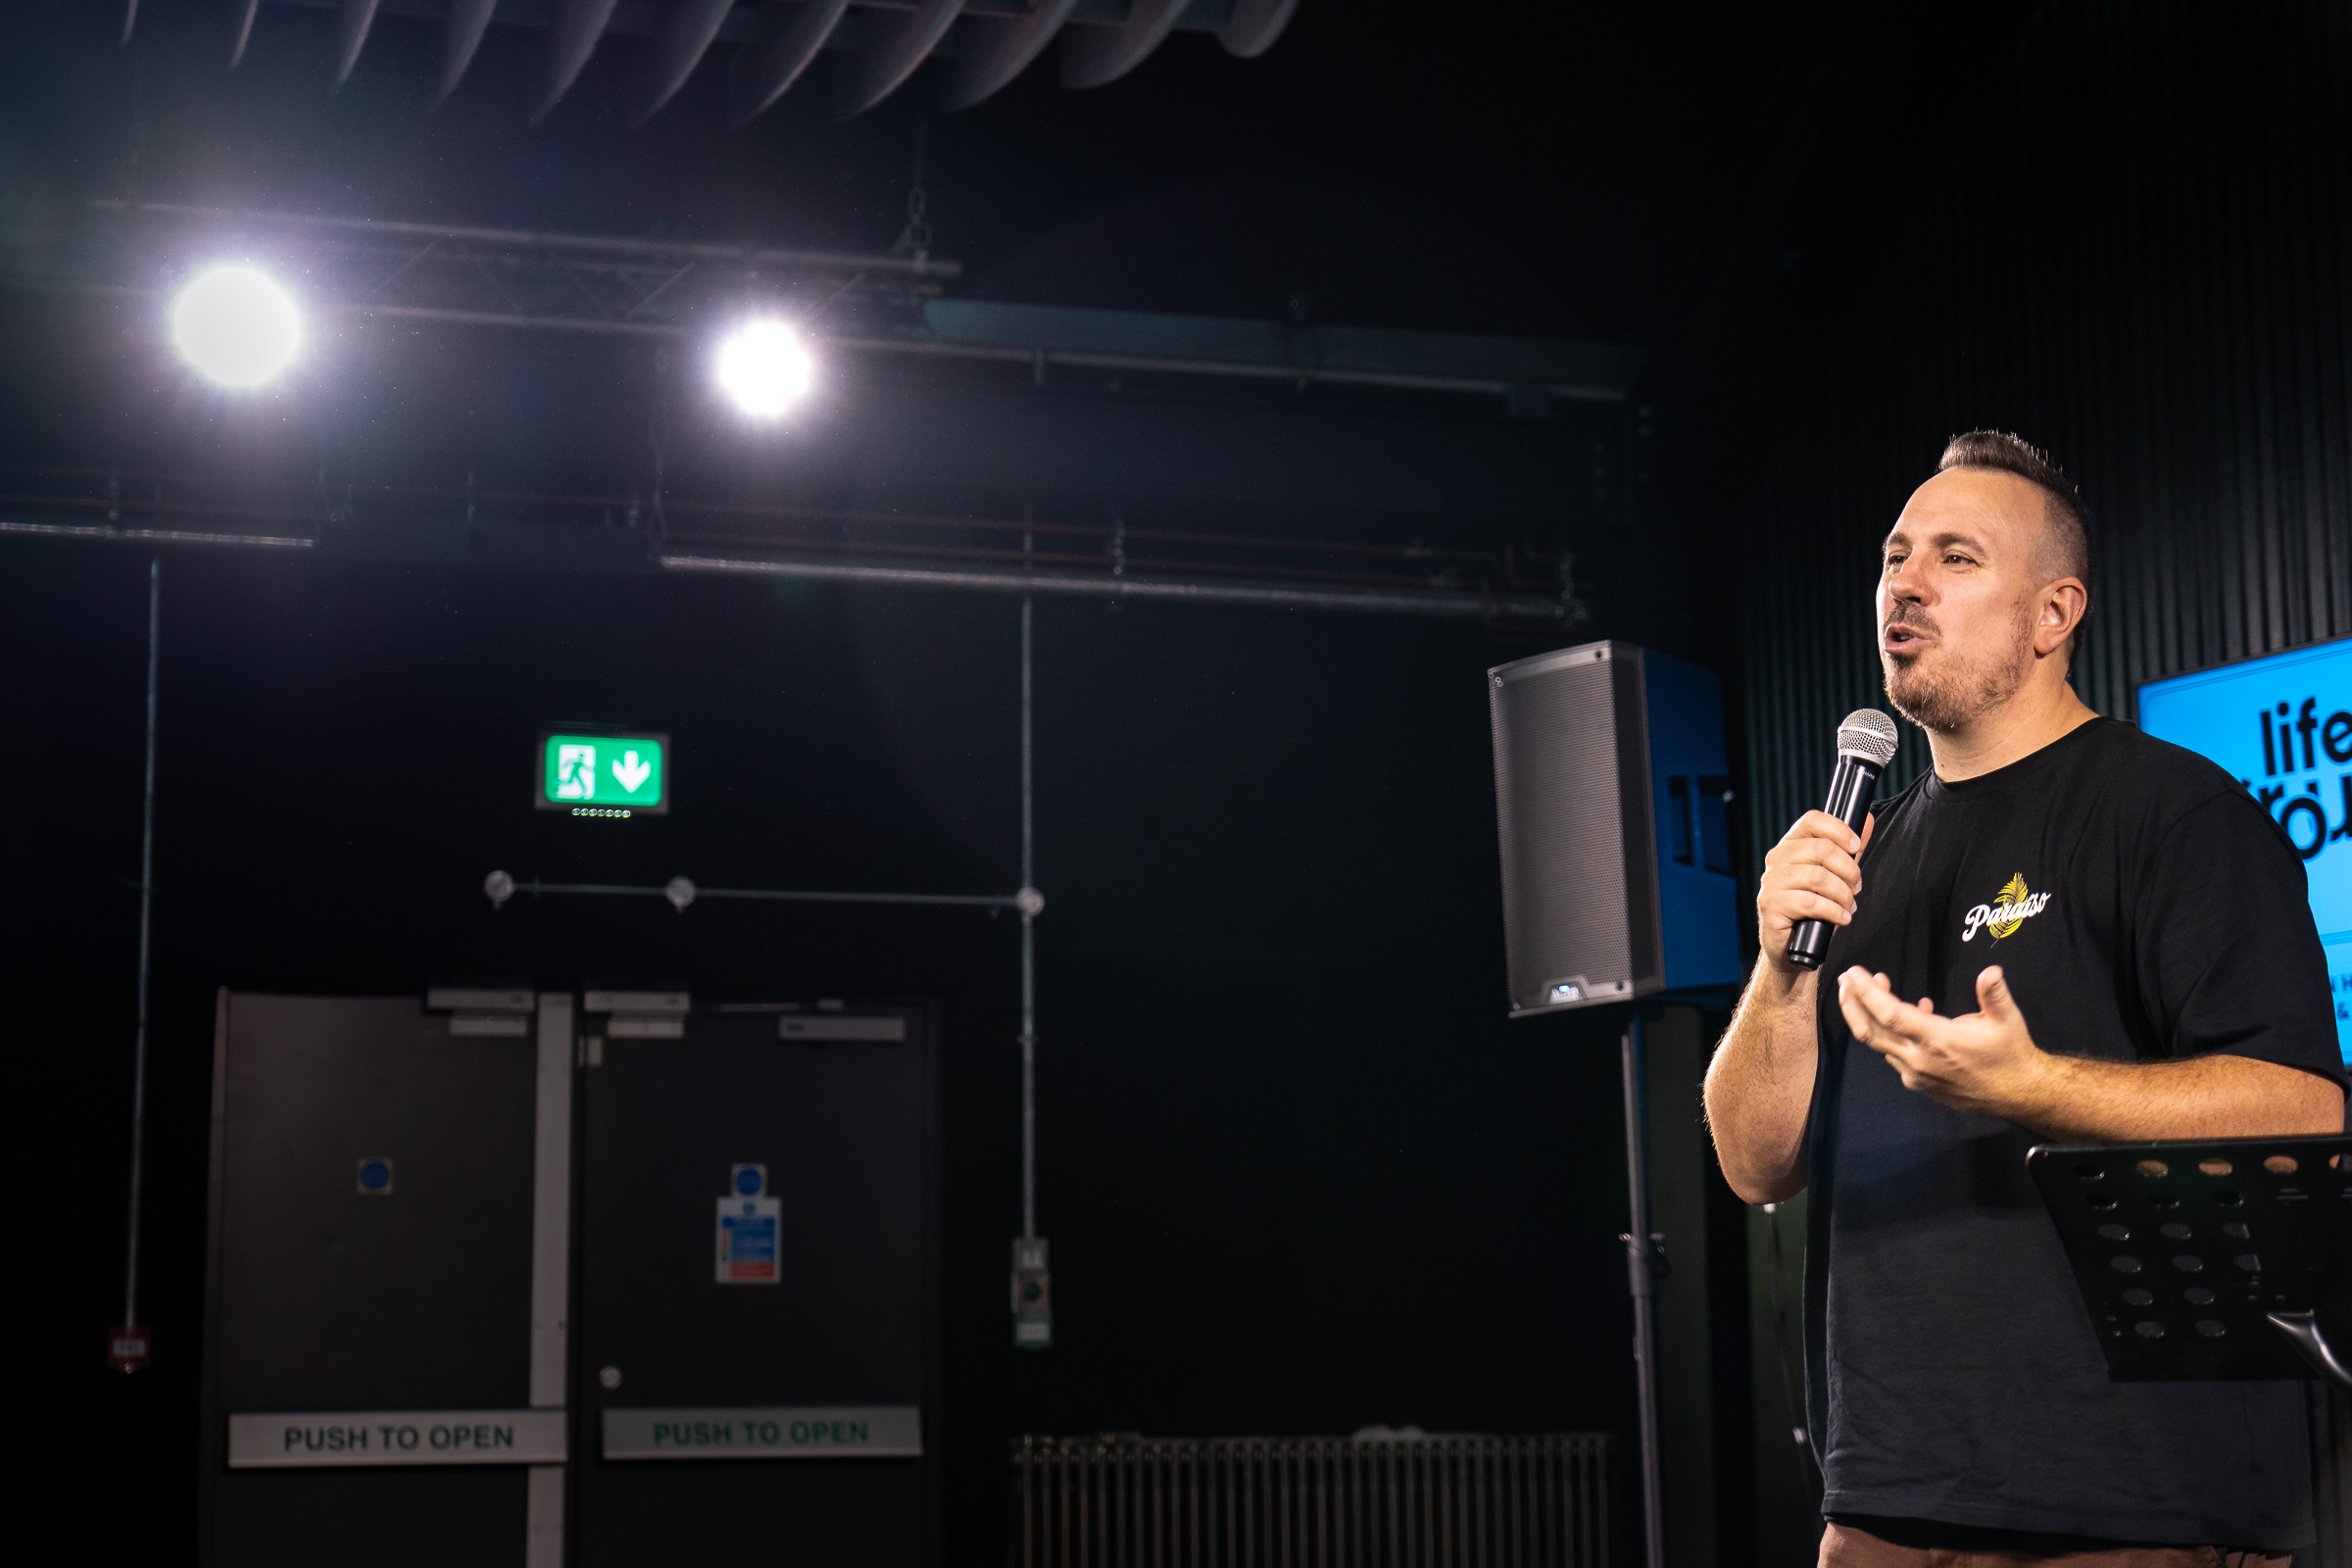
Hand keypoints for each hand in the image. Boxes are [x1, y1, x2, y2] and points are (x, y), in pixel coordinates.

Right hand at [1757, 810, 1873, 972]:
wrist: (1790, 946)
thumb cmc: (1812, 909)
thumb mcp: (1834, 876)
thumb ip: (1848, 850)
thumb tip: (1868, 820)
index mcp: (1790, 845)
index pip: (1812, 820)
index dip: (1839, 829)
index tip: (1856, 847)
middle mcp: (1777, 859)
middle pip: (1820, 848)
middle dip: (1848, 869)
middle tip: (1856, 886)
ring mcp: (1771, 881)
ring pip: (1818, 877)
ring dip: (1842, 894)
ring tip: (1849, 906)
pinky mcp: (1770, 904)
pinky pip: (1809, 902)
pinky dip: (1833, 911)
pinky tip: (1841, 917)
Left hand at [1834, 964, 2053, 1118]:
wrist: (2019, 1095)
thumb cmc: (2012, 1055)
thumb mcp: (2008, 1020)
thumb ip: (1995, 995)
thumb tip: (1991, 972)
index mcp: (1938, 1041)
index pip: (1889, 1015)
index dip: (1867, 993)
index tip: (1853, 973)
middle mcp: (1920, 1060)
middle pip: (1870, 1032)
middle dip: (1852, 1004)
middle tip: (1845, 980)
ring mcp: (1917, 1075)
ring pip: (1880, 1044)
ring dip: (1871, 1015)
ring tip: (1878, 986)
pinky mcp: (1919, 1083)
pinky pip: (1894, 1055)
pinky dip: (1891, 1032)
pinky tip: (1909, 1013)